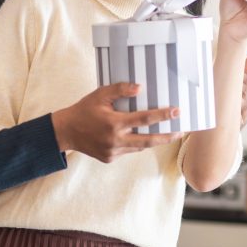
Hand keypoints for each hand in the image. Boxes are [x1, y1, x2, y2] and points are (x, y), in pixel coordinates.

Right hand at [51, 83, 182, 162]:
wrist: (66, 132)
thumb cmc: (83, 110)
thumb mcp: (99, 95)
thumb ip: (119, 90)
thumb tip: (140, 88)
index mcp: (114, 123)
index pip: (144, 119)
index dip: (162, 115)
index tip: (176, 112)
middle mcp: (116, 140)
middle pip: (149, 140)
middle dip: (167, 136)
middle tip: (180, 131)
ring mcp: (113, 151)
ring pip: (139, 146)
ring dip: (152, 140)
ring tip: (164, 134)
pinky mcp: (110, 158)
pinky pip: (128, 150)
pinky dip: (134, 143)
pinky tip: (136, 136)